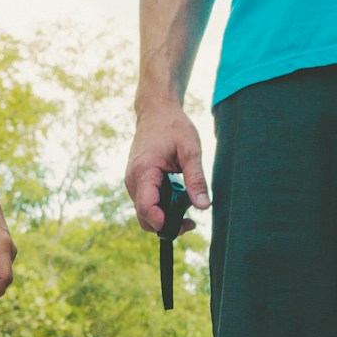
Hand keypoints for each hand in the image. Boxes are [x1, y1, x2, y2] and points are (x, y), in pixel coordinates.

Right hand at [123, 103, 208, 233]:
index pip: (146, 208)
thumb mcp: (191, 150)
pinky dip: (161, 206)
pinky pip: (146, 203)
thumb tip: (203, 206)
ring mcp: (132, 182)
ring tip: (186, 205)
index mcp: (144, 171)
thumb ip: (196, 179)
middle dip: (166, 225)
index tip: (182, 224)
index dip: (162, 222)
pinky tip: (177, 197)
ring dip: (165, 216)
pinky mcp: (136, 183)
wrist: (156, 111)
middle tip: (190, 222)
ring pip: (144, 213)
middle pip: (144, 217)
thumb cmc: (173, 127)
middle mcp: (133, 180)